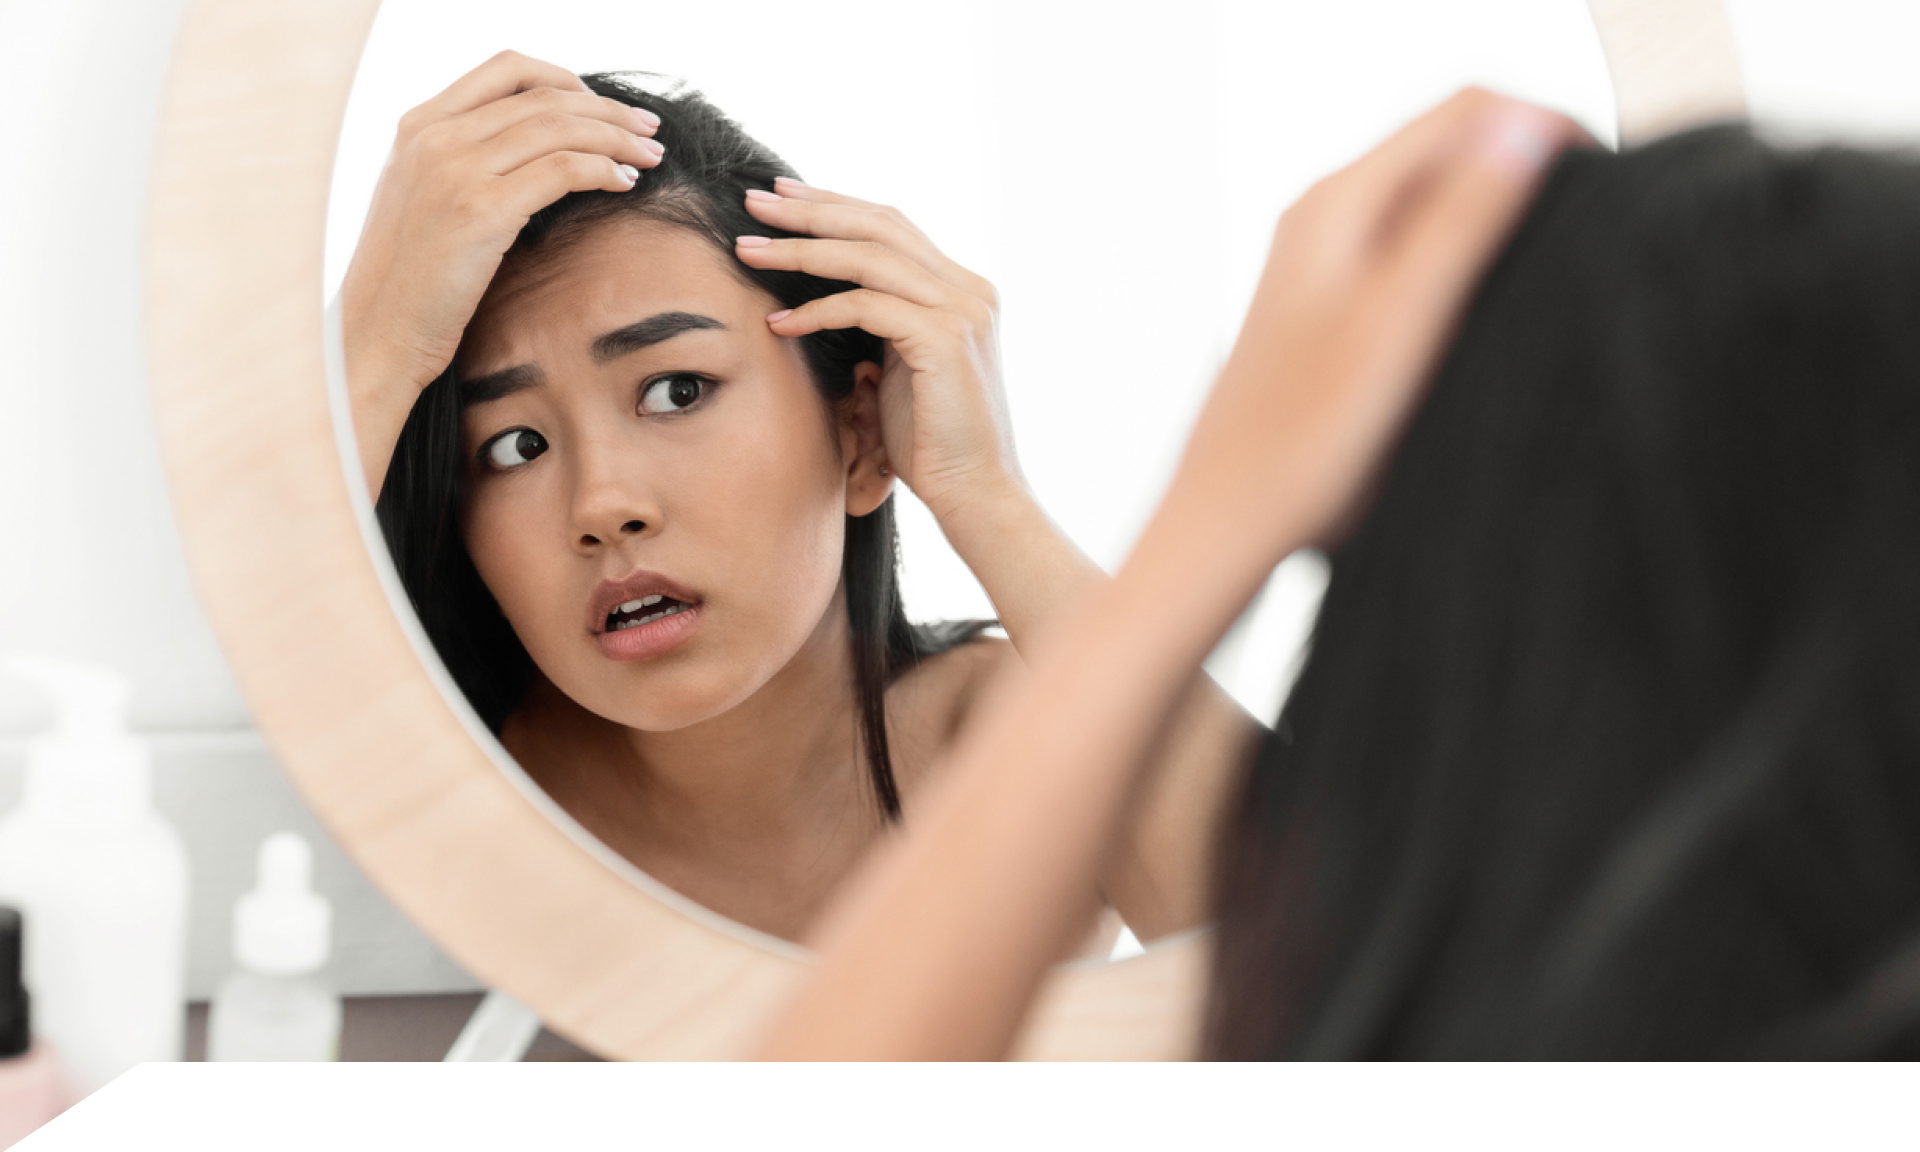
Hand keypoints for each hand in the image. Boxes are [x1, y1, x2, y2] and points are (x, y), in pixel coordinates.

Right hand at [340, 51, 663, 485]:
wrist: (376, 336)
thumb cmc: (409, 284)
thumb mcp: (424, 203)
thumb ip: (465, 165)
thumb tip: (536, 154)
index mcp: (419, 126)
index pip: (506, 70)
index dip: (565, 79)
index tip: (601, 104)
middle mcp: (434, 136)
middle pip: (544, 97)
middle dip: (607, 109)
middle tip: (647, 129)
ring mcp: (455, 169)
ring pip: (560, 127)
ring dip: (616, 137)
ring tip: (650, 156)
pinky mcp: (481, 211)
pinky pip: (562, 170)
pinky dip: (603, 170)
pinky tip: (625, 184)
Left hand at [733, 180, 1018, 525]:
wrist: (977, 494)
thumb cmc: (933, 443)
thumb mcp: (903, 367)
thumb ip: (882, 323)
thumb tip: (830, 297)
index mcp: (962, 289)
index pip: (892, 226)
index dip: (835, 206)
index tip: (782, 198)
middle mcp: (968, 289)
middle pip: (879, 225)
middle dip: (811, 210)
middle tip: (755, 201)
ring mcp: (961, 310)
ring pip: (867, 257)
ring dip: (801, 250)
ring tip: (748, 251)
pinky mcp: (944, 339)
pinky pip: (865, 307)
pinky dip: (817, 310)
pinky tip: (779, 323)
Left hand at [1161, 88, 1584, 573]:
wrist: (1230, 525)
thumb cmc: (1299, 444)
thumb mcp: (1397, 324)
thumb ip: (1459, 223)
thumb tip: (1525, 132)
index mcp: (1338, 202)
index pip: (1467, 110)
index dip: (1546, 128)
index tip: (1605, 185)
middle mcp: (1328, 218)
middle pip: (1455, 149)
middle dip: (1529, 170)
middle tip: (1593, 231)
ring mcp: (1330, 263)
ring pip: (1440, 202)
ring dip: (1503, 219)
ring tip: (1555, 272)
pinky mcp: (1340, 310)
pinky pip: (1420, 255)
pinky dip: (1470, 265)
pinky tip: (1497, 315)